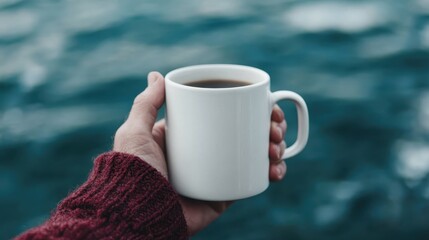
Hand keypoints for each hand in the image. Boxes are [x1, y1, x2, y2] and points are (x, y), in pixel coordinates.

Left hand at [113, 72, 286, 234]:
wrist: (138, 215)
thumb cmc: (133, 172)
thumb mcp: (135, 132)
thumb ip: (146, 103)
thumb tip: (156, 74)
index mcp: (190, 135)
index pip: (226, 114)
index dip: (250, 108)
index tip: (267, 104)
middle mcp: (207, 151)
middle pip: (246, 133)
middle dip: (269, 128)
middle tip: (276, 128)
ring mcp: (218, 172)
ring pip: (255, 155)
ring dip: (275, 148)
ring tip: (276, 148)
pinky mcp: (225, 193)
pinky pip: (253, 180)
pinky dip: (271, 174)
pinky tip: (276, 170)